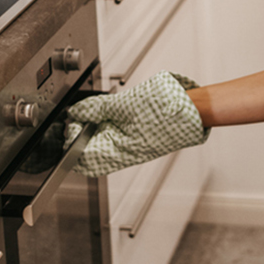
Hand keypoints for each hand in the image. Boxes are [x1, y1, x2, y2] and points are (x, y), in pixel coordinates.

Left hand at [63, 71, 208, 176]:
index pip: (81, 158)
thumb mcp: (124, 105)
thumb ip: (96, 108)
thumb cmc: (166, 112)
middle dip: (80, 133)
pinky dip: (106, 125)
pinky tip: (111, 111)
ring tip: (98, 110)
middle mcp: (122, 155)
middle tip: (83, 114)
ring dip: (94, 127)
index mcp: (117, 152)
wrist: (192, 111)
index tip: (73, 119)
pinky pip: (113, 136)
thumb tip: (76, 112)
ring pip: (100, 142)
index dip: (72, 139)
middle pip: (87, 152)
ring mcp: (129, 148)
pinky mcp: (135, 139)